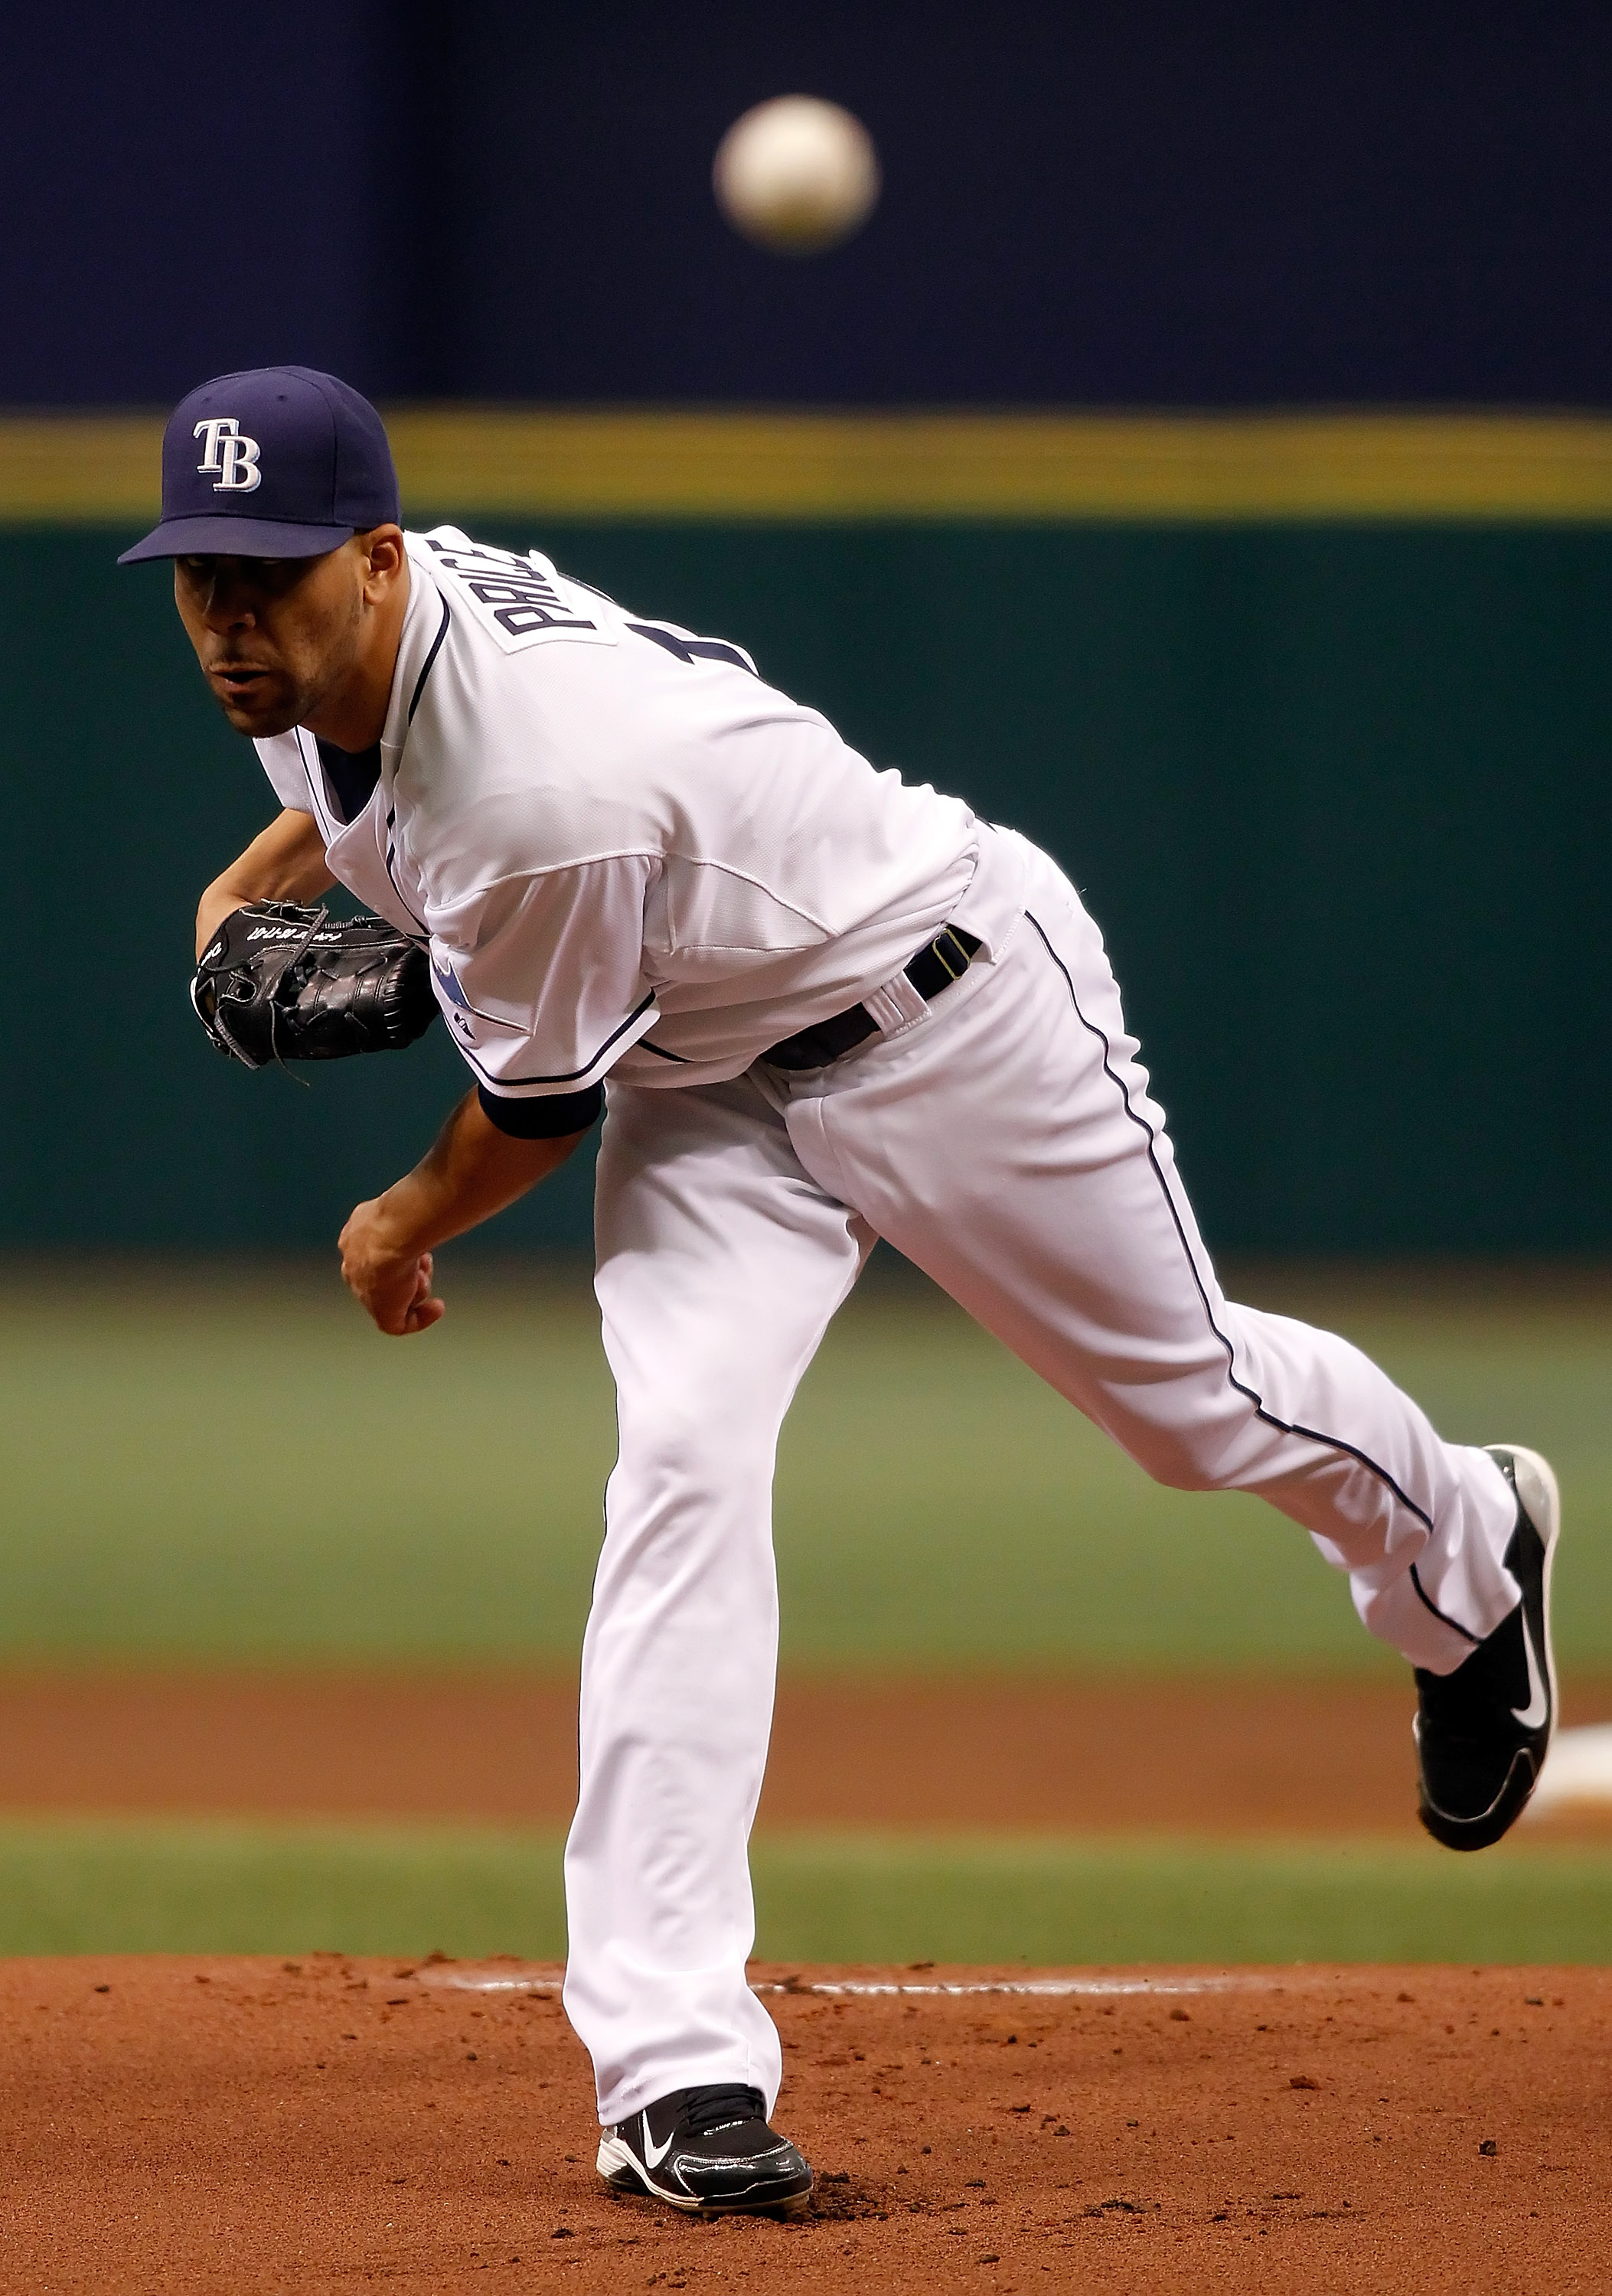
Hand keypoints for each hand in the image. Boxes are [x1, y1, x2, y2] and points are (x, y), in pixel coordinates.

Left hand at [338, 1196, 446, 1335]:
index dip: (399, 1252)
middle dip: (407, 1271)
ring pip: (393, 1298)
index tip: (418, 1249)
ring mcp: (364, 1291)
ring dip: (416, 1287)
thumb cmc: (401, 1212)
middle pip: (383, 1277)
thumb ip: (409, 1207)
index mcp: (353, 1236)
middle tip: (422, 1263)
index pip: (373, 1251)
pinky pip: (400, 1325)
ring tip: (422, 1273)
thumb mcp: (401, 1201)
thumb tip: (429, 1198)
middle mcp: (353, 1265)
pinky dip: (421, 1319)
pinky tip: (437, 1307)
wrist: (391, 1233)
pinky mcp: (380, 1312)